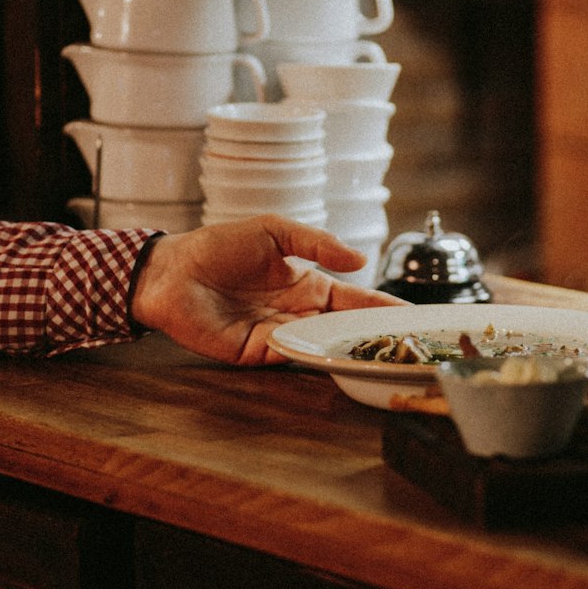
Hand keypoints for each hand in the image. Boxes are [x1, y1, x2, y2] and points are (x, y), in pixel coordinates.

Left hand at [129, 214, 405, 364]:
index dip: (384, 308)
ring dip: (348, 350)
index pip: (356, 300)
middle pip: (346, 330)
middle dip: (375, 337)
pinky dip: (311, 355)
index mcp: (309, 284)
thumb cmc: (220, 245)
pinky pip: (290, 357)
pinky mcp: (256, 354)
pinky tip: (332, 352)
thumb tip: (362, 260)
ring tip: (381, 353)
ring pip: (323, 347)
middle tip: (410, 344)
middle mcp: (299, 313)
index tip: (416, 316)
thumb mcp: (275, 231)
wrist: (172, 270)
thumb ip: (318, 243)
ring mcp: (280, 336)